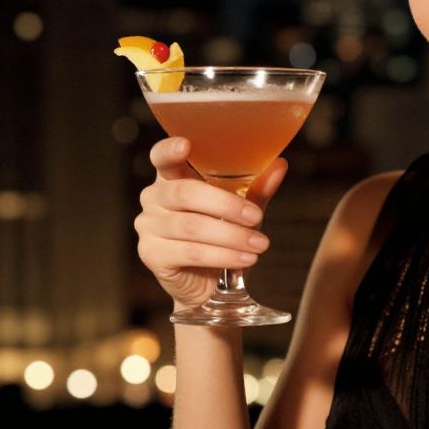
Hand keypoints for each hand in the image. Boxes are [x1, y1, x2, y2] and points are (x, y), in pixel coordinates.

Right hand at [134, 137, 288, 308]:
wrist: (210, 284)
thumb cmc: (222, 236)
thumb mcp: (241, 210)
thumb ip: (256, 188)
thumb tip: (279, 165)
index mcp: (172, 177)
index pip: (162, 157)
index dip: (169, 150)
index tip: (186, 144)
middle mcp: (154, 198)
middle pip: (185, 193)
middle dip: (226, 205)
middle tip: (256, 217)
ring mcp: (148, 226)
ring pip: (191, 226)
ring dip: (231, 236)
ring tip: (259, 244)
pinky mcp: (152, 254)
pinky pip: (190, 252)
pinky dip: (223, 255)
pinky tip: (245, 259)